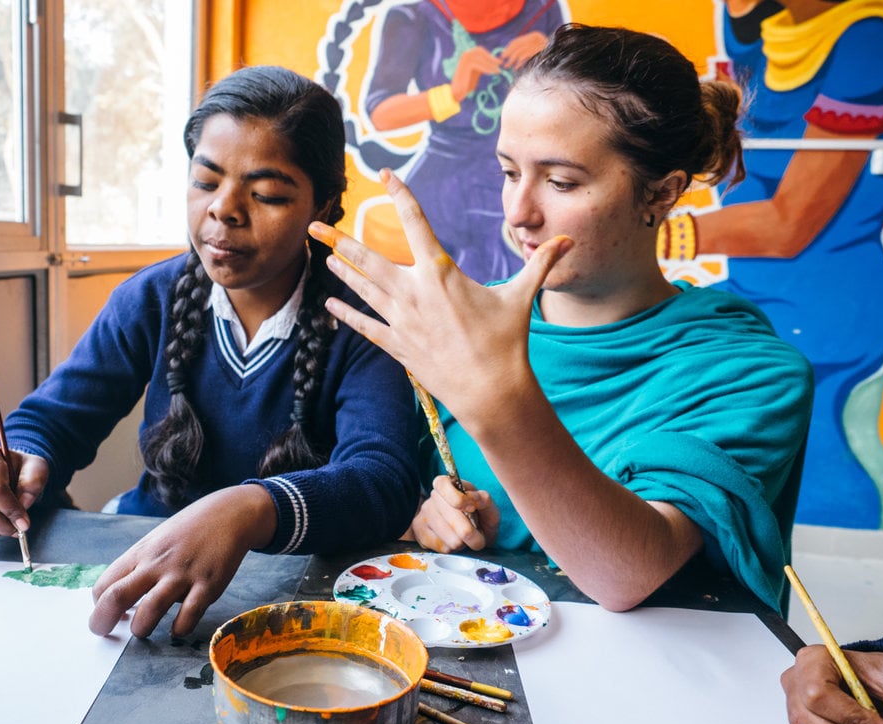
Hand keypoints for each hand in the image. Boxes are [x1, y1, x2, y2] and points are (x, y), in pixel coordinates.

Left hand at [89, 484, 276, 637]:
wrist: (228, 514)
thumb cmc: (188, 531)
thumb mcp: (156, 541)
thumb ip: (139, 567)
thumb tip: (122, 602)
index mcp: (141, 553)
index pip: (104, 585)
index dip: (99, 606)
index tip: (110, 614)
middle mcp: (157, 563)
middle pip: (117, 597)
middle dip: (102, 622)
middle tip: (105, 632)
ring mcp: (183, 575)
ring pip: (150, 611)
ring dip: (141, 629)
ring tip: (144, 630)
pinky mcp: (208, 585)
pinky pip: (188, 616)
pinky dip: (179, 629)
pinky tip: (178, 627)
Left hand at [315, 169, 571, 428]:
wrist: (491, 391)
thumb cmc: (507, 342)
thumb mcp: (522, 297)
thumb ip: (541, 264)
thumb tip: (567, 240)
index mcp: (440, 272)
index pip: (414, 222)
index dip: (399, 194)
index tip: (385, 174)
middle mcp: (413, 292)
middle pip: (368, 258)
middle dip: (338, 240)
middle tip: (315, 225)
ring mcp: (402, 320)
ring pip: (362, 289)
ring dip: (342, 272)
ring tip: (325, 257)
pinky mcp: (398, 346)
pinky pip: (366, 326)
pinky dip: (347, 315)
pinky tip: (330, 305)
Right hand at [405, 475, 498, 552]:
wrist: (474, 539)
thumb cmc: (481, 521)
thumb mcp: (490, 510)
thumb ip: (485, 501)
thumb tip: (476, 497)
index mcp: (449, 484)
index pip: (443, 485)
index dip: (458, 499)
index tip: (472, 509)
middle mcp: (434, 497)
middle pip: (453, 519)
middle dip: (471, 533)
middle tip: (478, 536)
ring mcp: (424, 514)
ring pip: (451, 538)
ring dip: (463, 543)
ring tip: (464, 538)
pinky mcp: (419, 533)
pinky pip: (443, 548)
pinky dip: (454, 550)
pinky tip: (453, 542)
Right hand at [450, 46, 501, 101]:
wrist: (456, 92)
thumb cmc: (467, 84)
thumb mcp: (476, 71)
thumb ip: (482, 65)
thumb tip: (494, 61)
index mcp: (467, 55)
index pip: (480, 51)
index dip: (490, 56)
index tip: (498, 61)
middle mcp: (465, 54)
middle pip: (481, 52)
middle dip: (491, 58)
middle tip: (500, 63)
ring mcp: (465, 58)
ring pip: (481, 58)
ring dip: (491, 64)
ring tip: (498, 70)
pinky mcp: (466, 64)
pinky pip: (479, 64)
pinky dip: (487, 68)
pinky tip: (493, 72)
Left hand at [498, 31, 547, 68]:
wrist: (561, 60)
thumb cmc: (547, 60)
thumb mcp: (535, 53)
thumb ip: (524, 51)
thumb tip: (509, 55)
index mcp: (535, 35)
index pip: (517, 41)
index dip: (508, 49)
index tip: (502, 56)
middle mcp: (537, 37)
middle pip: (517, 46)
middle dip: (508, 55)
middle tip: (503, 63)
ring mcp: (539, 43)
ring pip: (520, 51)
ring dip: (513, 60)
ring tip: (509, 66)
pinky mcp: (540, 50)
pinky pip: (526, 55)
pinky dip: (520, 62)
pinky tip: (516, 67)